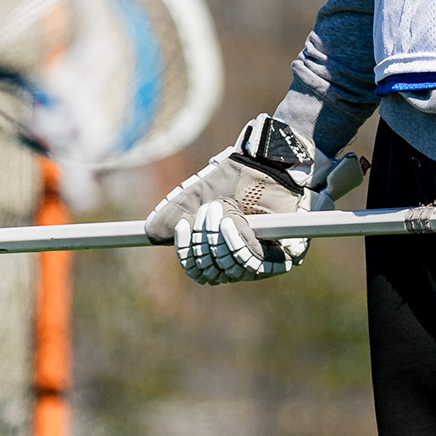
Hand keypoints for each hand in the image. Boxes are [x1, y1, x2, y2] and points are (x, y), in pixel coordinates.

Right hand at [145, 112, 314, 285]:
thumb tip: (150, 233)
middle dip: (204, 239)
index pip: (198, 271)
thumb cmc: (238, 178)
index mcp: (220, 251)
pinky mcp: (284, 257)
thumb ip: (176, 211)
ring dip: (220, 237)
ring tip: (223, 208)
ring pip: (229, 268)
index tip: (181, 226)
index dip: (187, 253)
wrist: (271, 163)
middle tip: (209, 209)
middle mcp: (241, 261)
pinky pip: (252, 262)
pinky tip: (234, 221)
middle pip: (210, 272)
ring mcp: (263, 261)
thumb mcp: (200, 193)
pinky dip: (237, 241)